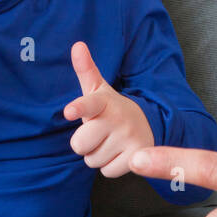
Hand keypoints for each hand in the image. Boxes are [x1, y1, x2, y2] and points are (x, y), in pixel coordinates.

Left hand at [64, 41, 154, 177]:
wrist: (148, 123)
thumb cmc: (112, 108)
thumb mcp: (99, 90)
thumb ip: (86, 69)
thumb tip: (77, 45)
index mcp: (104, 101)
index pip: (88, 104)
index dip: (78, 107)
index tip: (68, 111)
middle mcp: (117, 118)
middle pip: (79, 144)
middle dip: (84, 143)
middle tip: (97, 134)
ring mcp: (129, 137)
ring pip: (92, 160)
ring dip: (98, 155)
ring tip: (110, 142)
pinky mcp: (137, 155)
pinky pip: (107, 171)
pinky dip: (110, 166)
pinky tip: (119, 153)